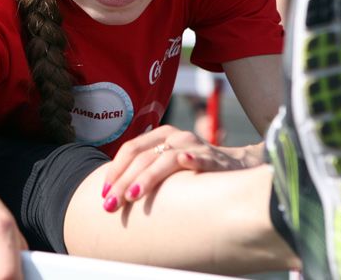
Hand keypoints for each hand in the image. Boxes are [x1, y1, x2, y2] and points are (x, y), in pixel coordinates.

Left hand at [100, 125, 263, 211]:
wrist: (237, 167)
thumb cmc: (194, 169)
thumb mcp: (167, 164)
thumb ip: (145, 171)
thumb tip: (112, 195)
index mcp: (161, 136)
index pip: (131, 149)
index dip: (115, 171)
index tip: (103, 194)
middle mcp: (176, 137)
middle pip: (143, 157)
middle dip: (123, 181)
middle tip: (110, 204)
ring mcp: (196, 147)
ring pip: (166, 159)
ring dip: (147, 177)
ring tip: (133, 196)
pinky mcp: (215, 160)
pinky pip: (201, 159)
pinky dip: (191, 160)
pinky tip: (184, 163)